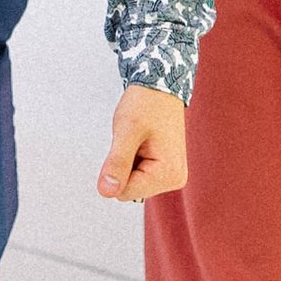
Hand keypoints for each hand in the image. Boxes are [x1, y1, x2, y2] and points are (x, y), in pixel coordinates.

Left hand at [98, 85, 185, 201]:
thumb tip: (106, 192)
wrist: (160, 88)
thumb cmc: (146, 104)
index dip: (116, 169)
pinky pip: (137, 175)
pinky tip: (141, 143)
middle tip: (134, 140)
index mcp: (169, 174)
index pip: (124, 193)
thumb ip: (116, 164)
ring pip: (131, 183)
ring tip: (139, 140)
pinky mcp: (165, 171)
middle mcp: (175, 179)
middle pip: (129, 190)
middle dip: (123, 165)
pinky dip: (133, 160)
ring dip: (128, 162)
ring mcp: (171, 176)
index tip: (129, 144)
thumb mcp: (126, 131)